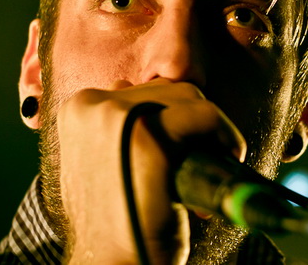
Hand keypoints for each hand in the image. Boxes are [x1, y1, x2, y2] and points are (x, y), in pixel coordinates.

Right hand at [56, 78, 246, 263]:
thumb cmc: (116, 218)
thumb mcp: (102, 159)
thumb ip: (120, 124)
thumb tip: (147, 90)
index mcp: (79, 107)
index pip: (146, 89)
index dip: (173, 119)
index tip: (179, 153)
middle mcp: (93, 104)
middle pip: (170, 89)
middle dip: (192, 125)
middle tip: (194, 166)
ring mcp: (119, 117)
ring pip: (191, 96)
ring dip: (210, 131)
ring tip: (205, 168)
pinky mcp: (150, 137)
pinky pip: (207, 115)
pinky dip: (227, 137)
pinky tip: (228, 160)